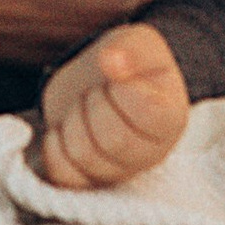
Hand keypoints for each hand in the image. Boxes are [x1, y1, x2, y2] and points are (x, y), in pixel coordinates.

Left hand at [33, 24, 191, 188]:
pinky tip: (64, 128)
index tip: (118, 72)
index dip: (123, 87)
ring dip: (73, 120)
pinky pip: (63, 174)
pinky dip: (54, 145)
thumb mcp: (138, 43)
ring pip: (85, 156)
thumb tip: (111, 60)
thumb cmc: (126, 65)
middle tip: (97, 89)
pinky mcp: (85, 182)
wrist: (99, 84)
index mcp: (170, 119)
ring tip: (83, 106)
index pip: (148, 112)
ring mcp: (117, 173)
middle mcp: (149, 155)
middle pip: (114, 139)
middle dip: (94, 102)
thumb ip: (131, 49)